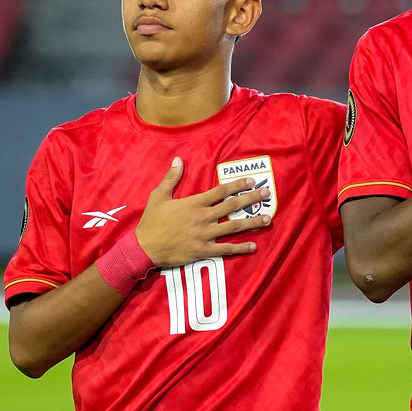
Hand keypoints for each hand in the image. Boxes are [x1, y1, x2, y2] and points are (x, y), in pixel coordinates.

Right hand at [135, 158, 268, 266]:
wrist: (144, 247)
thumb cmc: (152, 221)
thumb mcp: (159, 196)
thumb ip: (171, 178)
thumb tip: (178, 160)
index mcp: (194, 203)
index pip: (221, 191)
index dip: (238, 185)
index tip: (252, 181)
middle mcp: (203, 217)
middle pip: (233, 206)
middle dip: (252, 198)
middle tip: (267, 193)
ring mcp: (205, 235)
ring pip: (234, 227)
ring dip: (252, 222)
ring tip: (267, 219)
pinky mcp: (204, 250)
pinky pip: (226, 249)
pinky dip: (241, 248)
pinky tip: (254, 246)